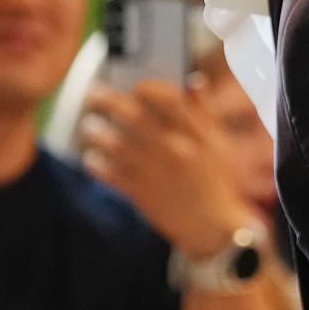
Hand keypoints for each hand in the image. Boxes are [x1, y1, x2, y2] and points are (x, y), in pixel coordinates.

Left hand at [80, 80, 254, 257]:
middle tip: (95, 94)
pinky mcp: (143, 194)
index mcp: (196, 133)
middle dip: (109, 101)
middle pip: (134, 117)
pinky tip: (91, 158)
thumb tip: (193, 81)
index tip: (135, 88)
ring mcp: (156, 172)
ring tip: (88, 126)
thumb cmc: (219, 182)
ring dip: (98, 132)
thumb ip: (205, 113)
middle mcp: (175, 148)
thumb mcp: (220, 143)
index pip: (166, 97)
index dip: (145, 88)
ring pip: (118, 145)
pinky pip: (112, 175)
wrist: (215, 228)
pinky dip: (98, 165)